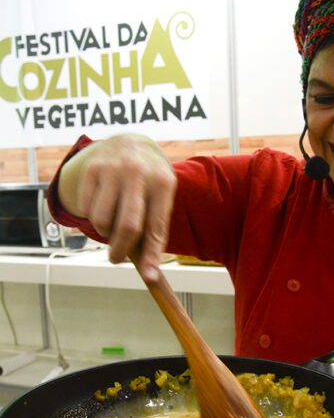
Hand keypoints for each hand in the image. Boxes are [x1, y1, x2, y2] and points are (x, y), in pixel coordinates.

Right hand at [59, 134, 176, 280]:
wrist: (129, 141)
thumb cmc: (149, 181)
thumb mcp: (161, 197)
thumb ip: (155, 231)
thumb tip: (149, 273)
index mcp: (162, 183)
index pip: (155, 227)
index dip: (151, 256)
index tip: (149, 277)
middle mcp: (138, 174)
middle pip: (127, 226)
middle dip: (120, 251)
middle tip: (116, 258)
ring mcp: (113, 169)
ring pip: (102, 220)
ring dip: (105, 232)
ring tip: (112, 224)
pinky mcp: (92, 169)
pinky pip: (87, 209)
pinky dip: (92, 217)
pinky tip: (102, 206)